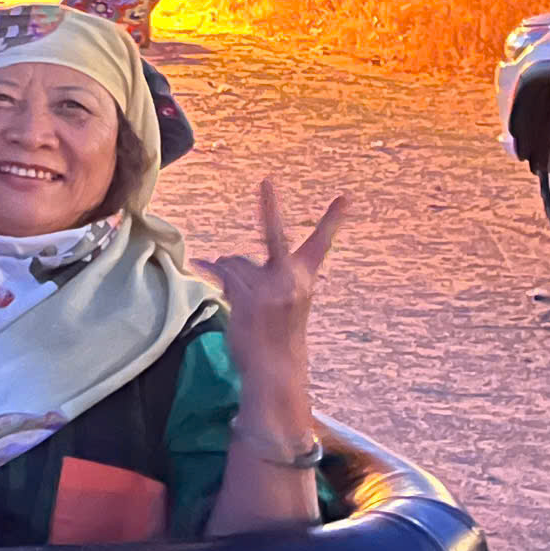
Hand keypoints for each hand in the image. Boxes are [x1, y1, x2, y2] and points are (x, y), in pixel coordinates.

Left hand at [200, 180, 352, 417]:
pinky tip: (202, 265)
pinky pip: (221, 271)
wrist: (275, 369)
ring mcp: (268, 288)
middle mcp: (290, 280)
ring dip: (229, 270)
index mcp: (305, 278)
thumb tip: (218, 258)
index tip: (347, 197)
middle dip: (269, 206)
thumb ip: (261, 273)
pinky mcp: (246, 297)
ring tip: (238, 294)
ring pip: (235, 259)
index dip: (333, 220)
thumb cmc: (277, 333)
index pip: (321, 244)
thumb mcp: (282, 300)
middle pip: (276, 235)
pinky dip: (210, 268)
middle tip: (266, 180)